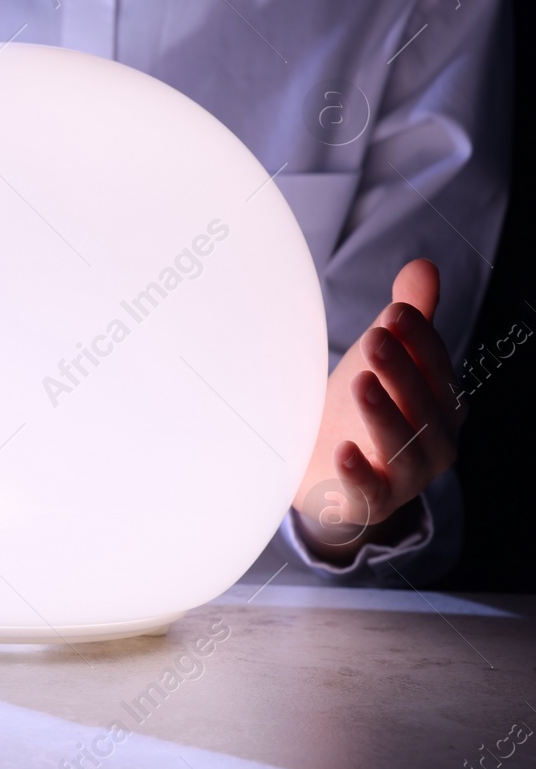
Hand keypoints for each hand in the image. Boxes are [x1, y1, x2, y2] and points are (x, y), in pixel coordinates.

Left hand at [291, 259, 464, 562]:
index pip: (438, 367)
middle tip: (374, 337)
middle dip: (402, 370)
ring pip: (403, 446)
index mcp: (440, 402)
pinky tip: (342, 451)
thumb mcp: (382, 362)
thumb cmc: (360, 408)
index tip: (395, 312)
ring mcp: (406, 476)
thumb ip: (406, 320)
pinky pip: (370, 491)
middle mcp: (434, 440)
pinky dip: (359, 473)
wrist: (328, 474)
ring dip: (384, 414)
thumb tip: (423, 265)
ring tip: (360, 382)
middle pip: (423, 403)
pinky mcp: (369, 502)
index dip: (420, 340)